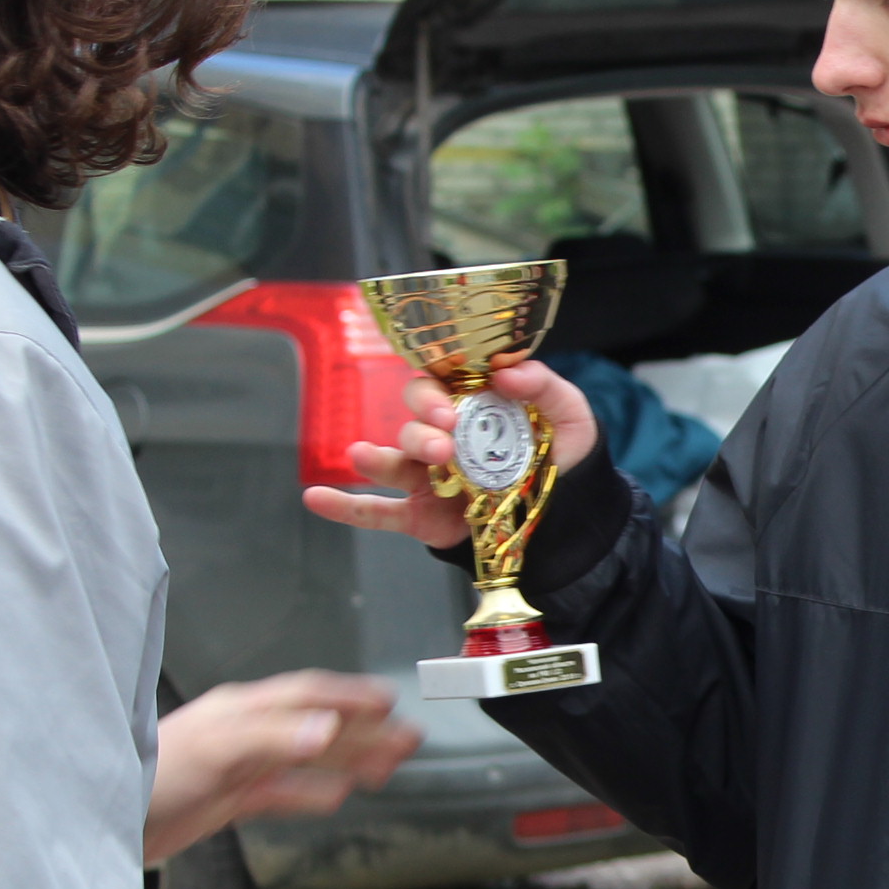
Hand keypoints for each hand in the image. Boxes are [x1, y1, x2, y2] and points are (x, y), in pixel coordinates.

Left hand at [148, 674, 420, 864]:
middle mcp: (243, 733)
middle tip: (409, 737)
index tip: (390, 703)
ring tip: (388, 765)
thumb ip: (272, 738)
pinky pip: (281, 793)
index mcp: (241, 710)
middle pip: (317, 727)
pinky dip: (312, 794)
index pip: (308, 695)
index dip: (351, 698)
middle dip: (365, 732)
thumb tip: (326, 731)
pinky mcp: (226, 799)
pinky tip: (334, 797)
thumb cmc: (146, 775)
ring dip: (349, 761)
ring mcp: (237, 766)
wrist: (101, 819)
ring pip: (307, 761)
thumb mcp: (215, 749)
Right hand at [299, 360, 599, 549]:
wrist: (572, 515)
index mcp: (469, 403)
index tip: (448, 402)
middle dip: (421, 426)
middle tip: (443, 439)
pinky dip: (345, 506)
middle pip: (413, 419)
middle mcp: (442, 435)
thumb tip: (509, 373)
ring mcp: (427, 475)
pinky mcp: (421, 515)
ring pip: (394, 460)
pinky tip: (316, 498)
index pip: (438, 380)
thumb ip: (544, 385)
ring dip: (382, 459)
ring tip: (366, 458)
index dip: (434, 386)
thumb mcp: (569, 414)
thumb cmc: (563, 454)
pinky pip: (377, 512)